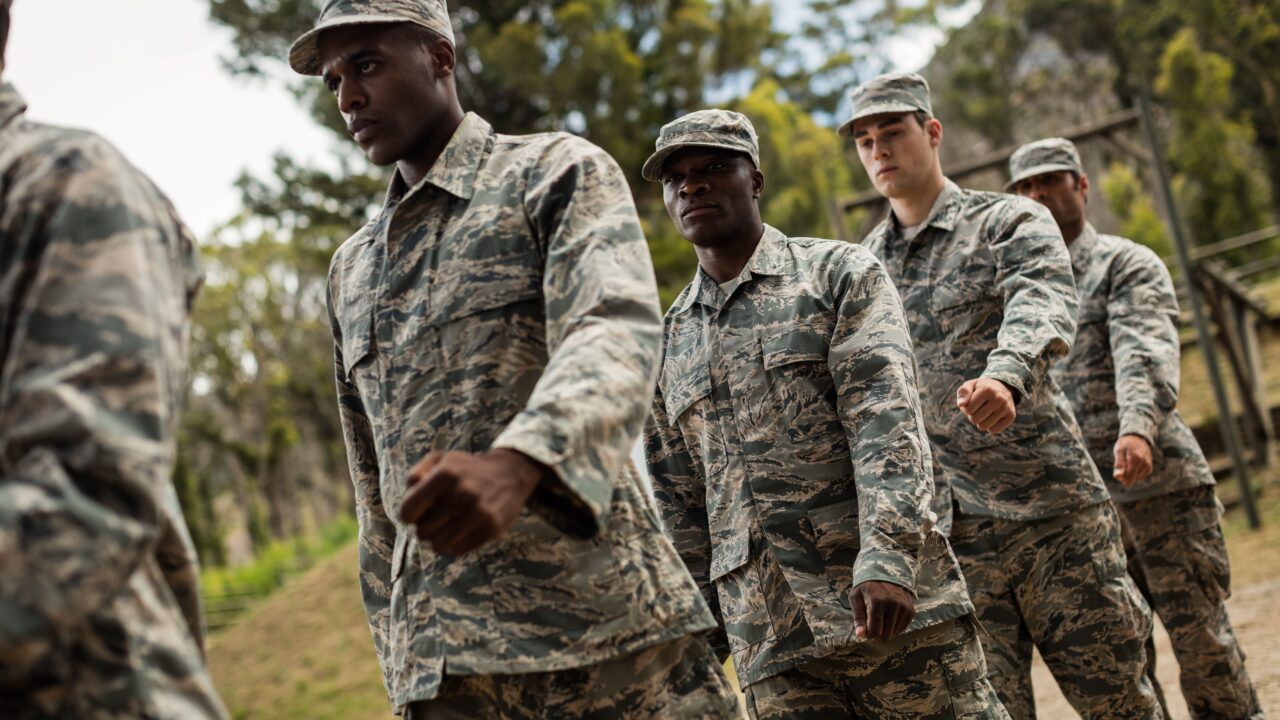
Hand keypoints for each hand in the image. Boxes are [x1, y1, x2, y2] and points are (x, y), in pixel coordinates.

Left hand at [398, 449, 546, 555]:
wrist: (511, 473)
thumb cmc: (467, 469)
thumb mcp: (441, 460)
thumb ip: (416, 475)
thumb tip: (408, 501)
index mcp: (445, 474)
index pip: (408, 511)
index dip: (409, 515)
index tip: (418, 512)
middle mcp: (462, 494)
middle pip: (422, 533)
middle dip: (426, 527)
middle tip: (437, 518)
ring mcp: (478, 513)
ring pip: (439, 546)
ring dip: (440, 539)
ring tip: (448, 527)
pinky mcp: (491, 528)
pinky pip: (459, 550)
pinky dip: (457, 543)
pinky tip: (464, 529)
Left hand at [851, 581, 914, 640]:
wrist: (886, 571)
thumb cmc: (867, 585)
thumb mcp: (856, 597)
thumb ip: (858, 617)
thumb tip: (860, 635)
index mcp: (877, 601)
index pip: (874, 631)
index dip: (868, 634)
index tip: (865, 629)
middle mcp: (893, 604)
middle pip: (886, 634)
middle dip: (878, 633)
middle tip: (873, 624)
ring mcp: (903, 607)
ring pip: (894, 633)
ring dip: (886, 630)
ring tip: (880, 619)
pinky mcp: (910, 609)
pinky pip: (903, 628)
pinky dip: (895, 626)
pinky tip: (889, 618)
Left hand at [956, 378, 1016, 434]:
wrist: (1003, 387)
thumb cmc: (981, 388)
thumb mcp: (970, 385)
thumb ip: (963, 393)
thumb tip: (960, 405)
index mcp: (987, 390)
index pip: (968, 410)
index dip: (966, 409)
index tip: (971, 402)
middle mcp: (999, 399)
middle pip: (974, 420)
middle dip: (973, 416)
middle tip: (978, 408)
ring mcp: (1006, 408)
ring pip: (983, 427)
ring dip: (980, 422)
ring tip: (984, 412)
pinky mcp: (1011, 416)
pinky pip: (994, 430)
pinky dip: (990, 426)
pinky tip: (992, 417)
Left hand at [1113, 434, 1152, 486]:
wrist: (1138, 438)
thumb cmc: (1125, 444)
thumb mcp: (1119, 451)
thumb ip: (1119, 464)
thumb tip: (1117, 477)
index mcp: (1136, 459)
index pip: (1128, 479)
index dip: (1121, 477)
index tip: (1118, 468)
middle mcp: (1144, 464)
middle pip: (1131, 480)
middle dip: (1124, 475)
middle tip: (1123, 463)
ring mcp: (1148, 467)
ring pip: (1134, 479)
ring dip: (1129, 473)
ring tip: (1128, 461)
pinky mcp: (1149, 469)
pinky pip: (1138, 477)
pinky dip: (1134, 472)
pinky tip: (1133, 463)